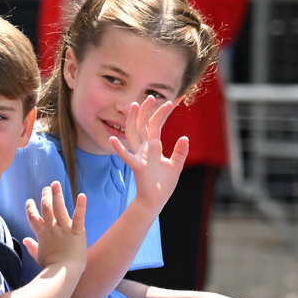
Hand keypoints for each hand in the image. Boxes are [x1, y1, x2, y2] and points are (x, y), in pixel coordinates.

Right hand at [23, 181, 86, 269]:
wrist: (63, 273)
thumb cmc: (51, 267)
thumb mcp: (38, 256)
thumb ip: (31, 246)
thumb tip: (25, 240)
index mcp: (42, 234)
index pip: (33, 218)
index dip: (30, 209)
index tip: (29, 201)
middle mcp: (51, 228)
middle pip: (46, 208)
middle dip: (45, 197)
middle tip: (46, 188)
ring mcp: (64, 229)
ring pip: (59, 208)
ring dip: (57, 194)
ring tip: (55, 184)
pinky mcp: (76, 231)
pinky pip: (78, 216)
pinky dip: (81, 206)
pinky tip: (82, 195)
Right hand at [109, 95, 188, 212]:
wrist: (156, 201)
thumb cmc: (163, 185)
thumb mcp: (176, 166)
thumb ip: (180, 152)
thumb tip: (185, 137)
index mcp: (153, 147)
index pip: (156, 126)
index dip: (162, 114)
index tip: (171, 101)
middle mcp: (144, 149)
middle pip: (143, 125)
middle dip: (146, 111)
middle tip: (150, 96)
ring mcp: (139, 156)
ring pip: (134, 134)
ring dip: (133, 120)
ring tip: (134, 106)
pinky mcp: (137, 167)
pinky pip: (126, 157)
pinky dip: (119, 149)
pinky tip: (112, 139)